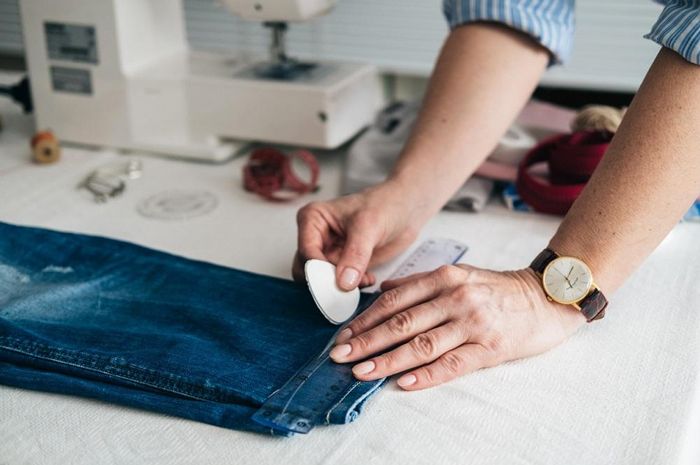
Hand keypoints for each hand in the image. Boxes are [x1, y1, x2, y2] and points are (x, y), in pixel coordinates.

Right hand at [292, 181, 428, 289]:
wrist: (407, 209)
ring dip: (341, 286)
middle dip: (327, 282)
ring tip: (363, 279)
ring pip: (322, 280)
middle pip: (308, 270)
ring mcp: (329, 251)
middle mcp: (316, 236)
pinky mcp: (342, 264)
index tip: (336, 284)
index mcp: (312, 218)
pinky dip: (352, 287)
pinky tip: (369, 278)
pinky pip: (338, 284)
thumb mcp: (369, 226)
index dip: (318, 271)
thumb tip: (343, 282)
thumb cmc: (386, 204)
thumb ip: (355, 254)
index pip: (306, 252)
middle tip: (348, 287)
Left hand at [329, 265, 585, 389]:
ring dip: (387, 359)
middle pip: (402, 322)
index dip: (365, 319)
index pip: (394, 301)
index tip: (344, 336)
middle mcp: (455, 297)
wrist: (546, 298)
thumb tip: (383, 290)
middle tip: (340, 356)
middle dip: (366, 341)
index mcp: (444, 277)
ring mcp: (473, 322)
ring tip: (362, 371)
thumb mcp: (459, 274)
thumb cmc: (498, 289)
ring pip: (422, 344)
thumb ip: (419, 282)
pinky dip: (426, 374)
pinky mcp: (490, 347)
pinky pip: (452, 364)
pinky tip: (403, 382)